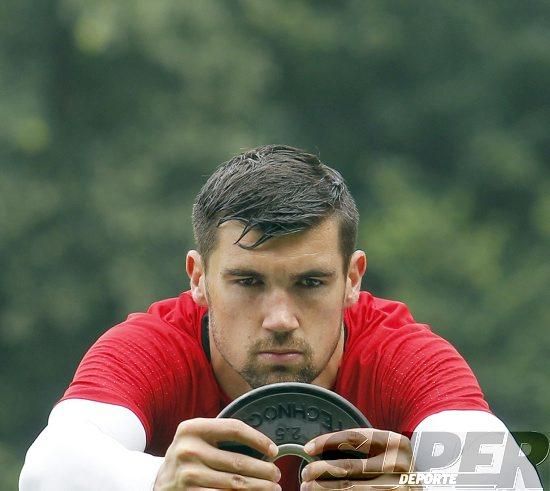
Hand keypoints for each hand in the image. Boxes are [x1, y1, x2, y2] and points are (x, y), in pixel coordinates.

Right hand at [154, 417, 281, 489]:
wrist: (160, 483)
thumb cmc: (188, 457)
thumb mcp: (195, 438)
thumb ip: (219, 435)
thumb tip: (262, 445)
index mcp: (192, 428)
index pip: (234, 428)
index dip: (258, 439)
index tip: (273, 450)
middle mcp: (188, 450)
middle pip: (237, 461)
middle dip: (263, 470)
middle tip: (277, 474)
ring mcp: (187, 475)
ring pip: (235, 484)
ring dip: (259, 487)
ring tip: (272, 488)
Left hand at [300, 428, 412, 489]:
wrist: (425, 488)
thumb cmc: (396, 468)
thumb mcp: (387, 451)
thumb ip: (364, 447)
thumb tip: (320, 450)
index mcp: (395, 442)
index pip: (354, 437)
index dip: (327, 441)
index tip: (307, 448)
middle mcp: (398, 464)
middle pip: (348, 466)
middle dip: (320, 469)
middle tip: (304, 472)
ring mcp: (397, 487)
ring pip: (349, 488)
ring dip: (323, 488)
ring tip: (308, 487)